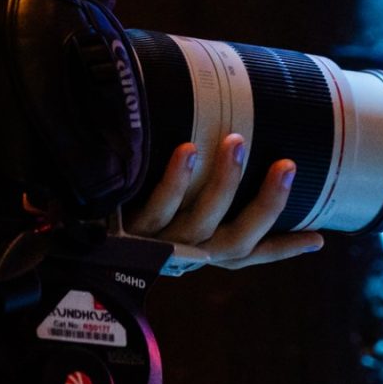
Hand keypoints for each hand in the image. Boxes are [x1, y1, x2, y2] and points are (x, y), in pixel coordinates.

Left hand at [122, 133, 326, 271]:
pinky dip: (174, 180)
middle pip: (236, 241)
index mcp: (199, 251)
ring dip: (224, 181)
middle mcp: (184, 252)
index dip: (283, 248)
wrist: (64, 235)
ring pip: (201, 221)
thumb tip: (223, 131)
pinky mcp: (127, 233)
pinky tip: (187, 149)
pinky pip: (155, 208)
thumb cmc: (120, 204)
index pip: (248, 252)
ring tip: (236, 140)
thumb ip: (192, 181)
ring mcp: (157, 245)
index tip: (318, 237)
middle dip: (267, 205)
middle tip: (288, 164)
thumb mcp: (163, 199)